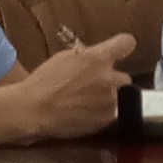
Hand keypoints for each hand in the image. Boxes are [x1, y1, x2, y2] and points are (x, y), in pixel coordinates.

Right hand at [9, 33, 134, 135]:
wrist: (35, 110)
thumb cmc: (44, 82)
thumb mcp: (65, 58)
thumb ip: (87, 57)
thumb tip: (95, 57)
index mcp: (98, 58)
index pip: (127, 43)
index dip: (122, 46)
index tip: (119, 50)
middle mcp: (109, 78)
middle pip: (125, 78)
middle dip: (113, 81)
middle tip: (95, 85)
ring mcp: (110, 101)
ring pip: (120, 97)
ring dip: (108, 97)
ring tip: (88, 102)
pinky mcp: (107, 119)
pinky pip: (113, 113)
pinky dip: (102, 113)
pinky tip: (85, 113)